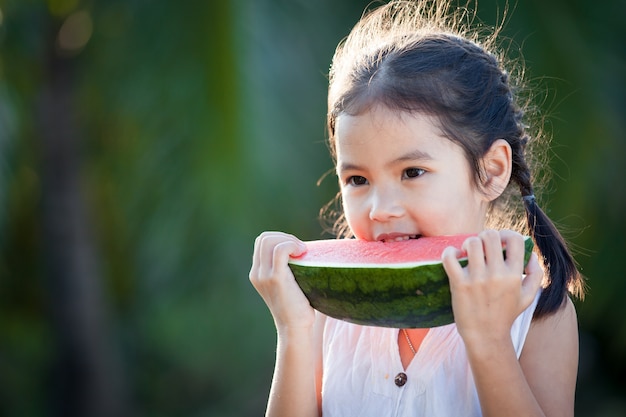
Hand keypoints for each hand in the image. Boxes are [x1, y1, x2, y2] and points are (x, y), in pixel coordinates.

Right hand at [249, 231, 315, 330]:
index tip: (296, 250)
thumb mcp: (287, 285)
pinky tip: (303, 252)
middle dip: (284, 237)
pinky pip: (280, 249)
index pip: (262, 242)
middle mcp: (256, 273)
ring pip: (270, 240)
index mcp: (257, 273)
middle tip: (301, 250)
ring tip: (303, 251)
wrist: (295, 329)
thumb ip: (287, 269)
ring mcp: (263, 275)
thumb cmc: (297, 308)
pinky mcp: (275, 278)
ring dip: (289, 240)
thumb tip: (305, 250)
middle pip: (264, 238)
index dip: (280, 239)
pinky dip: (292, 245)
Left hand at [441, 230, 542, 344]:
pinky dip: (449, 252)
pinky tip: (454, 257)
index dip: (506, 234)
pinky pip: (449, 257)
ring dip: (468, 243)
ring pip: (472, 243)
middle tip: (481, 247)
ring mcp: (477, 279)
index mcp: (514, 275)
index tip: (500, 241)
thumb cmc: (505, 315)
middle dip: (485, 236)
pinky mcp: (459, 284)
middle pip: (490, 236)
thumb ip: (536, 274)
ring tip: (467, 252)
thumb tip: (531, 254)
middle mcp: (497, 275)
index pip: (515, 239)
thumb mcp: (528, 297)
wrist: (486, 337)